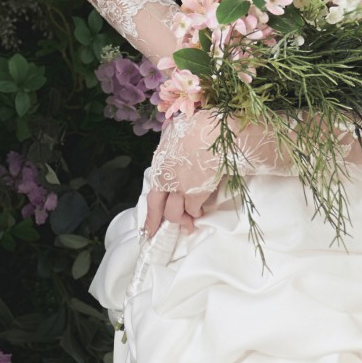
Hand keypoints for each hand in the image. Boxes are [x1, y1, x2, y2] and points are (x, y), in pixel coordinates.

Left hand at [143, 109, 225, 238]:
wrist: (214, 132)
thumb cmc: (197, 127)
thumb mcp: (177, 129)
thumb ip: (171, 134)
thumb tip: (168, 128)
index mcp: (160, 166)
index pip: (152, 195)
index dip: (150, 213)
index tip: (148, 227)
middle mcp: (166, 180)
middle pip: (159, 208)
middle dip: (158, 223)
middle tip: (157, 235)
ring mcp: (180, 188)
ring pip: (175, 213)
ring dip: (183, 220)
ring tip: (189, 224)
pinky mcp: (196, 193)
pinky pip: (193, 210)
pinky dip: (197, 213)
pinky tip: (200, 212)